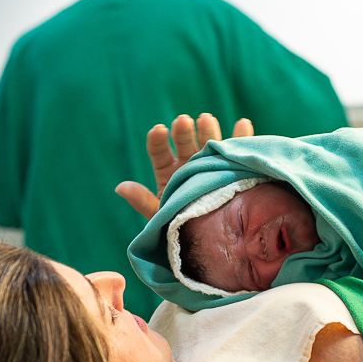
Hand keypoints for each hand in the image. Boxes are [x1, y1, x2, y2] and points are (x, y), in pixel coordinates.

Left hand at [116, 113, 253, 218]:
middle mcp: (189, 164)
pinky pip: (237, 152)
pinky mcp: (233, 167)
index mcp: (168, 173)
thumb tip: (120, 187)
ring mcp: (211, 164)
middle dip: (183, 132)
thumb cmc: (180, 228)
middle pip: (184, 143)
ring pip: (208, 143)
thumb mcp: (161, 216)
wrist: (211, 242)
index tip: (158, 130)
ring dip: (208, 130)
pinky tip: (242, 124)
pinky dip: (240, 137)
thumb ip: (142, 201)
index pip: (159, 153)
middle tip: (183, 121)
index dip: (157, 141)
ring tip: (206, 119)